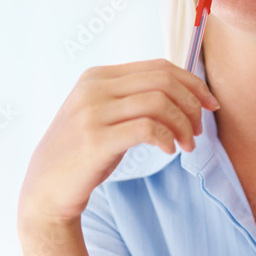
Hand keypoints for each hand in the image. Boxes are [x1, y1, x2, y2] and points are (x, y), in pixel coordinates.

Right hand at [17, 58, 219, 229]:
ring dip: (183, 124)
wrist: (45, 189)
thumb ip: (131, 97)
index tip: (210, 104)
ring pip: (159, 103)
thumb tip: (185, 90)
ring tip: (187, 145)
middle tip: (198, 130)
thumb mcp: (102, 114)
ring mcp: (92, 112)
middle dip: (192, 104)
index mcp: (98, 76)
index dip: (192, 83)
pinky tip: (170, 150)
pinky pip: (147, 128)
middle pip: (163, 81)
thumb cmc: (82, 153)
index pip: (159, 66)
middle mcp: (94, 88)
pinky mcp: (96, 140)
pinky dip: (167, 138)